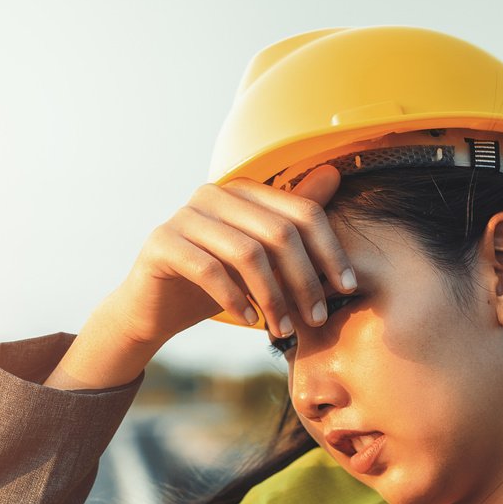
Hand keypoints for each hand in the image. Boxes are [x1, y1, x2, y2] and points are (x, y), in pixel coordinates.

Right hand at [100, 164, 354, 347]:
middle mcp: (213, 194)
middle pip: (278, 234)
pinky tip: (250, 321)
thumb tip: (334, 174)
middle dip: (304, 280)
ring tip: (284, 329)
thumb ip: (293, 221)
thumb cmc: (215, 282)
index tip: (347, 289)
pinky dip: (235, 299)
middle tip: (316, 319)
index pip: (301, 213)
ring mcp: (184, 216)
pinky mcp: (162, 243)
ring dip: (273, 297)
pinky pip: (209, 270)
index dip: (330, 250)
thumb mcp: (261, 256)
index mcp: (243, 190)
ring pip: (247, 253)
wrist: (155, 308)